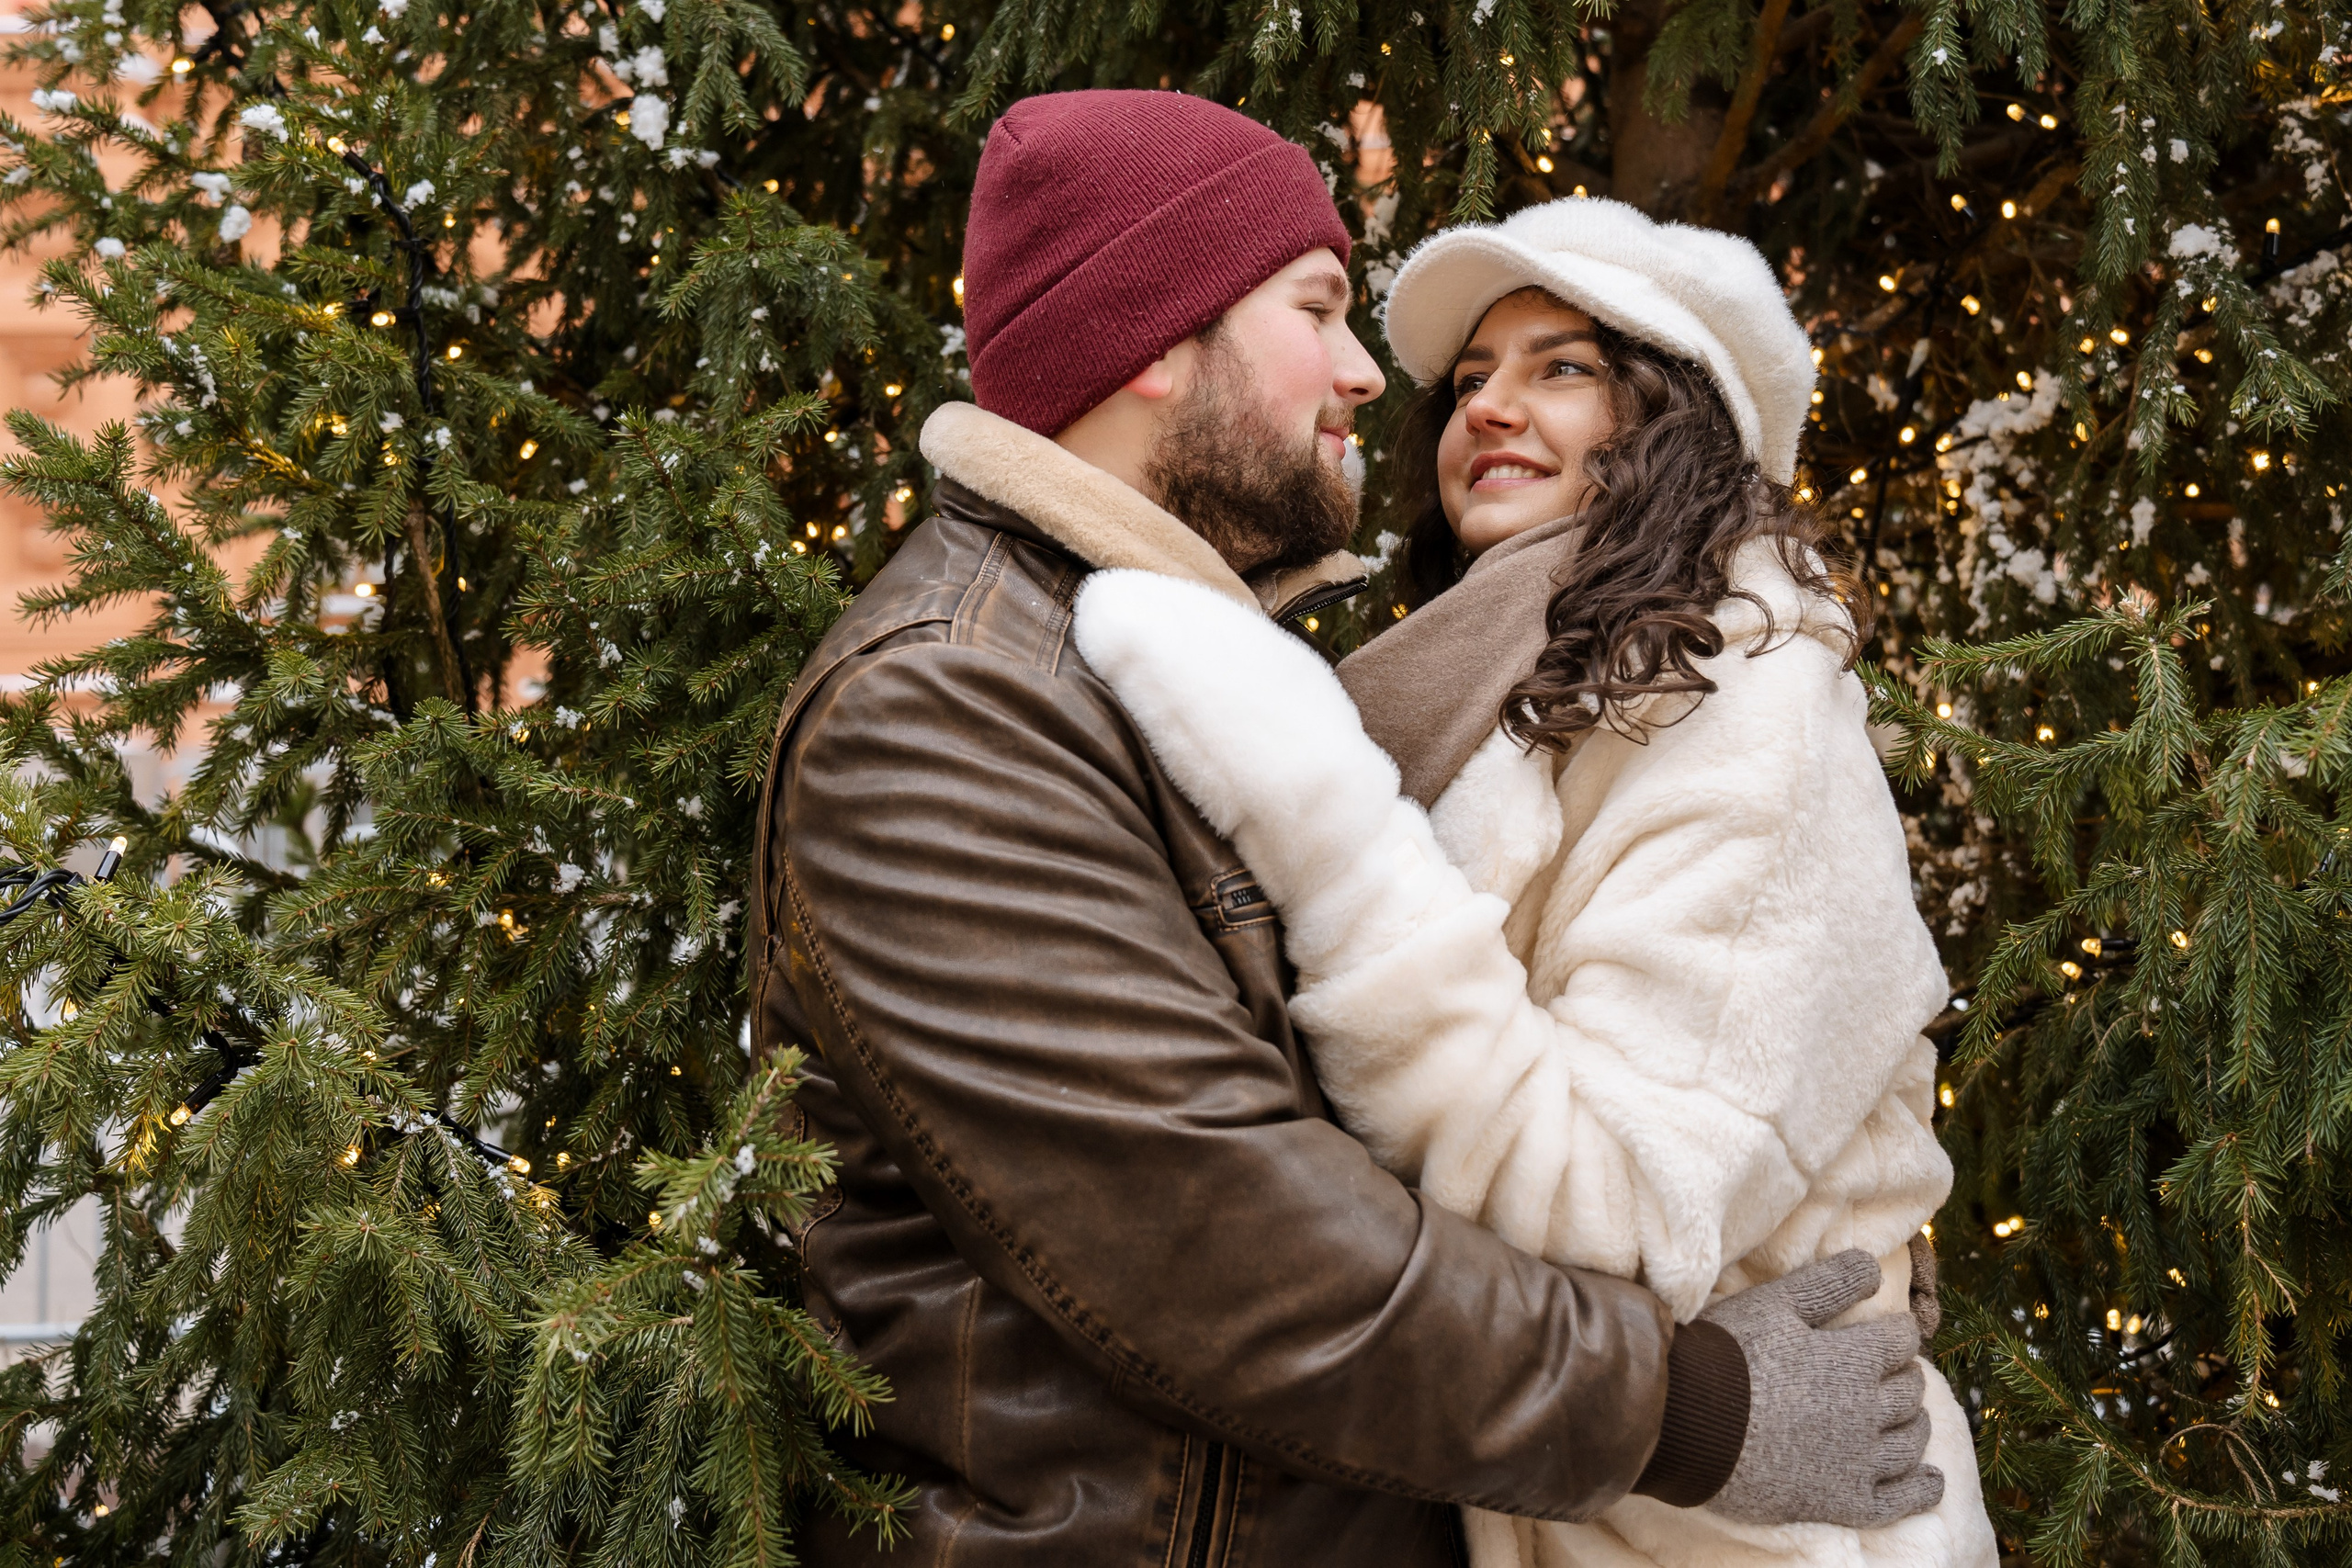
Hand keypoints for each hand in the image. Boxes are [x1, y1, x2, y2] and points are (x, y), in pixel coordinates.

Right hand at [1699, 1249, 1942, 1528]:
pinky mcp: (1842, 1501)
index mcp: (1853, 1358)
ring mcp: (1857, 1460)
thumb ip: (1828, 1283)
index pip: (1900, 1341)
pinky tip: (1930, 1480)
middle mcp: (1866, 1410)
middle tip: (1895, 1374)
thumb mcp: (1774, 1303)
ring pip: (1909, 1443)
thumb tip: (1874, 1267)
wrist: (1685, 1418)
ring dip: (1915, 1426)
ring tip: (1909, 1420)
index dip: (1898, 1333)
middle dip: (1907, 1377)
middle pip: (1909, 1391)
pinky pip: (1899, 1501)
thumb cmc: (1726, 1353)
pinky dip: (1922, 1489)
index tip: (1891, 1333)